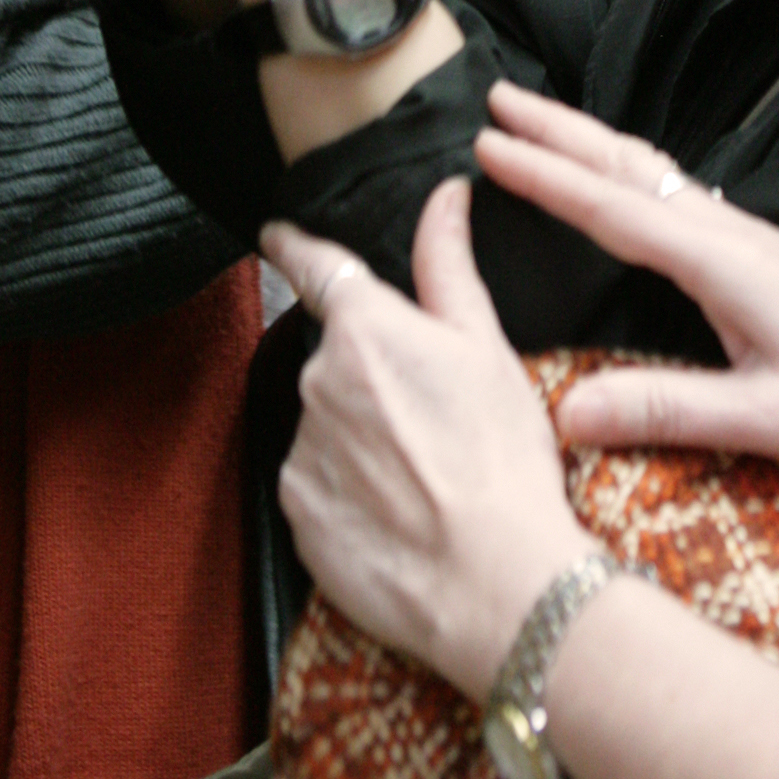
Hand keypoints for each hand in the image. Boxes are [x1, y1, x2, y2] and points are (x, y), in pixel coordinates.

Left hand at [265, 187, 585, 701]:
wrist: (492, 581)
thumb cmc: (502, 457)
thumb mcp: (487, 346)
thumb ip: (449, 264)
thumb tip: (443, 197)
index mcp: (365, 328)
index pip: (314, 267)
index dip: (294, 246)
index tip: (275, 235)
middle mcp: (317, 381)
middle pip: (336, 359)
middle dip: (372, 374)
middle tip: (433, 414)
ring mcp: (301, 450)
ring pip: (328, 424)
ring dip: (363, 436)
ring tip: (427, 475)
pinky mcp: (296, 513)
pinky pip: (319, 484)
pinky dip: (351, 491)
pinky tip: (400, 514)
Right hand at [475, 85, 778, 507]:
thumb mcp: (768, 421)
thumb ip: (668, 411)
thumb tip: (567, 413)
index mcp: (724, 263)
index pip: (614, 209)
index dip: (545, 176)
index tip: (485, 145)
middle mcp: (733, 235)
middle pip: (630, 166)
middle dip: (559, 129)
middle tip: (494, 97)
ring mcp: (751, 237)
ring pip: (654, 172)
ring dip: (591, 142)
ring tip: (539, 122)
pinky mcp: (765, 251)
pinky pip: (677, 191)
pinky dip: (629, 169)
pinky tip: (624, 180)